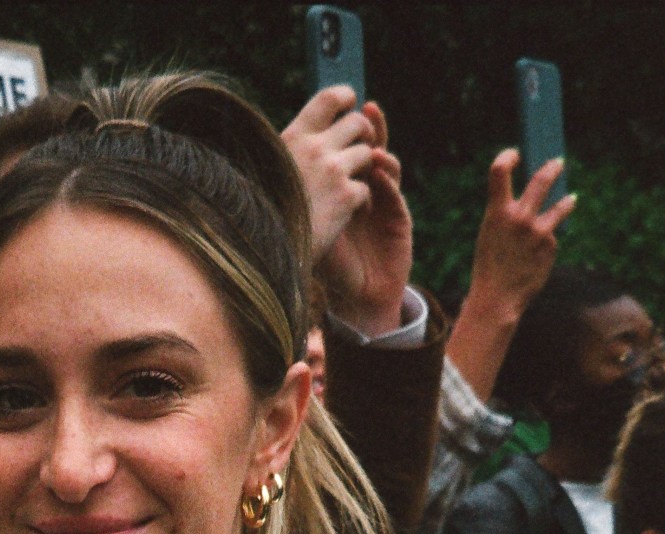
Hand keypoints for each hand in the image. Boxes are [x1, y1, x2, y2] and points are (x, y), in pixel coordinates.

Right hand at [282, 87, 374, 262]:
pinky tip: (348, 213)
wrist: (266, 251)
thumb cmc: (262, 214)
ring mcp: (332, 171)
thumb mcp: (270, 169)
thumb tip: (313, 133)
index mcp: (294, 136)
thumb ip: (293, 149)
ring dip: (362, 170)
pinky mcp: (345, 197)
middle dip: (363, 136)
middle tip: (357, 152)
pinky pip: (366, 188)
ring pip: (368, 155)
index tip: (350, 105)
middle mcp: (315, 148)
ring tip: (347, 187)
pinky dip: (361, 201)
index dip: (346, 98)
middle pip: (358, 122)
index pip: (330, 98)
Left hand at [315, 103, 413, 337]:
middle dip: (366, 128)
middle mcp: (365, 186)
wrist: (358, 299)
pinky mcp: (398, 217)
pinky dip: (387, 181)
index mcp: (342, 184)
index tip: (338, 104)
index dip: (343, 125)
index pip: (344, 146)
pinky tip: (379, 172)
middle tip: (362, 113)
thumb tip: (266, 173)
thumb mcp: (308, 229)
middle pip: (368, 145)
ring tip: (371, 142)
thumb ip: (298, 201)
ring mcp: (384, 200)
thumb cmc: (330, 265)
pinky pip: (393, 194)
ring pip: (385, 164)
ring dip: (379, 150)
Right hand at [444, 152, 574, 403]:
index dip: (507, 157)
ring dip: (566, 201)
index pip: (499, 171)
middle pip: (541, 181)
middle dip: (551, 169)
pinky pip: (550, 238)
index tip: (514, 155)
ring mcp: (539, 230)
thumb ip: (506, 215)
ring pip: (559, 207)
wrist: (498, 300)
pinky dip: (545, 245)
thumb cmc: (490, 268)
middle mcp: (520, 217)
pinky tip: (535, 259)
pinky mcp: (551, 245)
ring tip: (572, 198)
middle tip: (558, 163)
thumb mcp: (490, 235)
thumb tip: (529, 197)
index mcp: (497, 212)